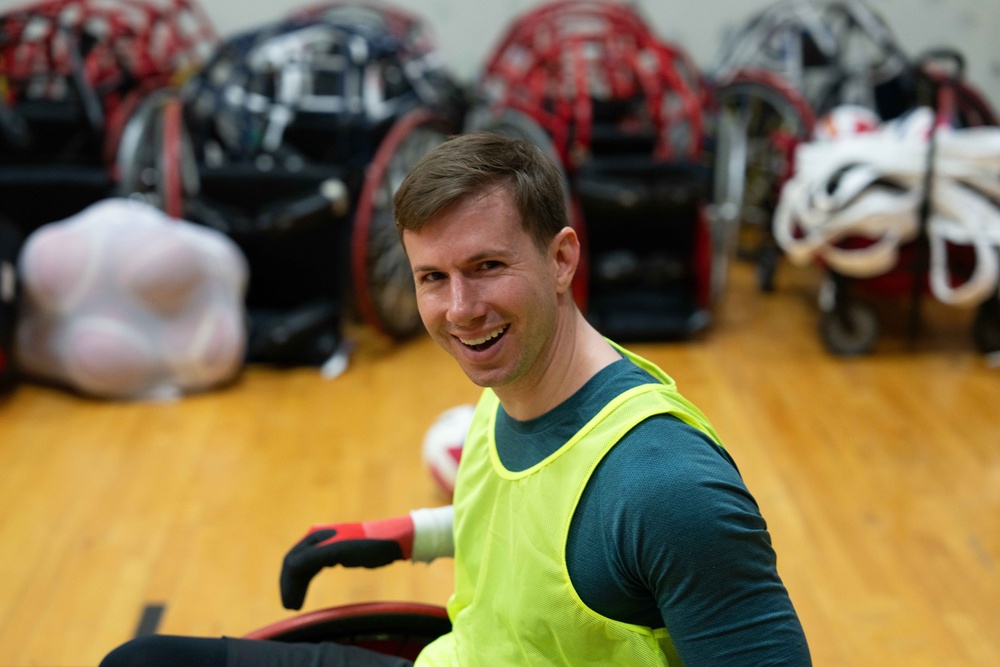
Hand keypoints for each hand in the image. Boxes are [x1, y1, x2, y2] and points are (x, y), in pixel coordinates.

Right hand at [280, 517, 413, 609]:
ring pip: (304, 566)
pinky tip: (307, 588)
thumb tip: (290, 567)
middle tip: (291, 607)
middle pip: (295, 564)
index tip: (290, 606)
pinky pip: (314, 566)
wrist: (394, 541)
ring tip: (296, 603)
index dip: (287, 584)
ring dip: (298, 584)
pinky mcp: (336, 552)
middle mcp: (318, 538)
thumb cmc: (369, 545)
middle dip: (290, 585)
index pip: (292, 561)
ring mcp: (326, 545)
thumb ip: (315, 557)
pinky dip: (308, 578)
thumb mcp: (340, 552)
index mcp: (316, 537)